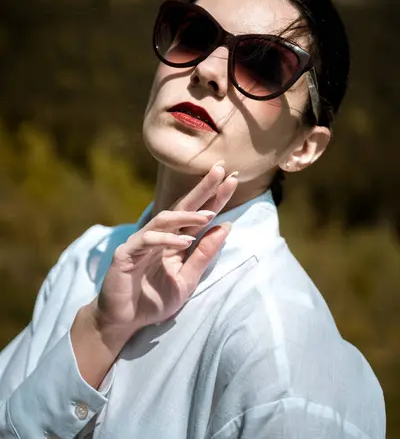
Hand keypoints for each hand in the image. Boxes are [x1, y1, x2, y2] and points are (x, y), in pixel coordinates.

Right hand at [91, 162, 237, 347]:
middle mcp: (159, 236)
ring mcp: (141, 242)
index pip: (197, 214)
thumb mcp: (187, 279)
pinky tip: (184, 242)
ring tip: (208, 215)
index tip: (232, 179)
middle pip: (182, 207)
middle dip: (202, 189)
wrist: (123, 323)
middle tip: (220, 171)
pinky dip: (166, 239)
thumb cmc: (153, 300)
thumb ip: (204, 254)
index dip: (214, 197)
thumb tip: (227, 226)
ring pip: (164, 220)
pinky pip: (147, 240)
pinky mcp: (126, 254)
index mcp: (174, 241)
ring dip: (187, 216)